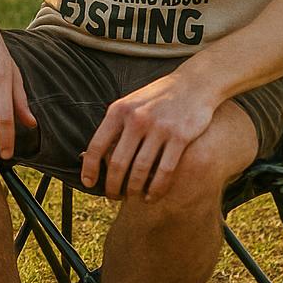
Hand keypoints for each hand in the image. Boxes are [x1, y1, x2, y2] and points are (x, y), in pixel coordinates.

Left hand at [81, 74, 217, 199]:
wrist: (193, 84)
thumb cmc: (157, 99)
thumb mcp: (130, 104)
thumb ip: (114, 126)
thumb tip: (90, 154)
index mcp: (118, 110)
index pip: (97, 145)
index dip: (90, 167)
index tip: (88, 183)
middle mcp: (136, 119)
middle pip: (118, 162)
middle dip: (112, 185)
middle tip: (112, 197)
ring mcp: (159, 128)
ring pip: (140, 169)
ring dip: (133, 190)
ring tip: (131, 198)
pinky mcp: (181, 137)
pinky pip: (165, 170)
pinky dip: (156, 188)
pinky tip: (152, 196)